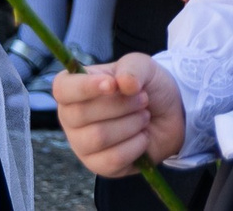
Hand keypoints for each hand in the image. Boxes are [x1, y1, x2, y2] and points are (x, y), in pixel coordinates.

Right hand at [54, 53, 185, 178]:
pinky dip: (136, 145)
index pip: (62, 88)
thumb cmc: (146, 87)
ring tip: (144, 116)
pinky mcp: (98, 166)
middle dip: (120, 105)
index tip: (112, 85)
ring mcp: (81, 144)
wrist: (169, 115)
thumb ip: (132, 68)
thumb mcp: (143, 66)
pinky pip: (113, 159)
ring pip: (98, 137)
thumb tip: (123, 83)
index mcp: (73, 87)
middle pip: (80, 114)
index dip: (85, 87)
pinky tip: (142, 136)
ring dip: (131, 124)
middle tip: (143, 99)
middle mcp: (71, 117)